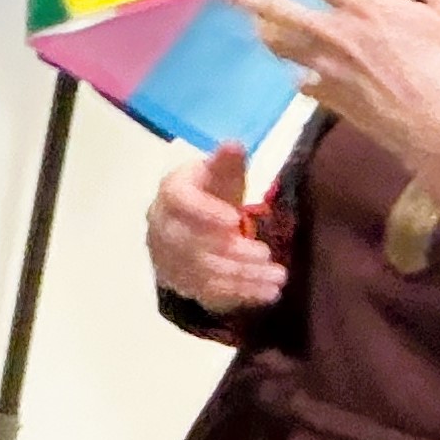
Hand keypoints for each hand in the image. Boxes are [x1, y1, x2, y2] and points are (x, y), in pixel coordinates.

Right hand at [147, 145, 285, 313]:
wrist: (194, 225)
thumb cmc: (211, 194)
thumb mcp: (220, 175)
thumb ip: (227, 163)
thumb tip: (234, 145)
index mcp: (170, 193)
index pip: (177, 201)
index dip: (203, 212)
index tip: (235, 220)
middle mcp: (161, 226)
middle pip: (188, 243)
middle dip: (230, 251)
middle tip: (266, 253)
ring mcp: (167, 257)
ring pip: (201, 272)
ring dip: (242, 276)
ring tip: (278, 277)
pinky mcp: (181, 282)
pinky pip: (208, 292)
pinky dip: (241, 294)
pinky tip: (268, 293)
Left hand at [223, 0, 439, 263]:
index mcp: (365, 9)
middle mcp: (336, 36)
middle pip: (277, 11)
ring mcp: (326, 70)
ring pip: (281, 46)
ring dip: (266, 32)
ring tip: (254, 22)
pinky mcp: (328, 100)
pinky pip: (300, 81)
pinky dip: (297, 73)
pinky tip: (297, 73)